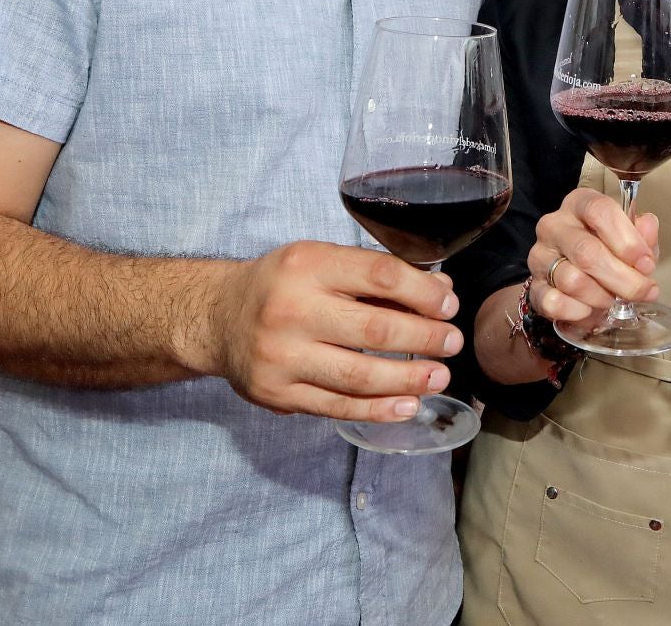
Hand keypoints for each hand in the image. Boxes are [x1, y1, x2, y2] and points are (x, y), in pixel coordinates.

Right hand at [202, 240, 461, 422]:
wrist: (218, 318)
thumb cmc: (284, 284)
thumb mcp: (323, 261)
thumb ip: (379, 276)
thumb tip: (441, 292)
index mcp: (307, 265)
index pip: (379, 275)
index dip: (422, 292)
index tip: (449, 305)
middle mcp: (290, 309)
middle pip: (374, 328)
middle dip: (424, 338)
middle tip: (453, 343)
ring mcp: (281, 356)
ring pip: (358, 375)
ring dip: (408, 379)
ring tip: (440, 377)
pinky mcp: (277, 394)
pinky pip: (336, 407)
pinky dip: (377, 409)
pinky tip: (407, 405)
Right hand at [527, 187, 659, 324]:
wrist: (581, 277)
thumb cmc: (610, 251)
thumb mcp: (633, 239)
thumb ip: (643, 233)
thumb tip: (648, 225)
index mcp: (579, 204)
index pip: (599, 211)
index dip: (627, 240)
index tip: (646, 264)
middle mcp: (554, 225)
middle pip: (587, 252)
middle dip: (623, 279)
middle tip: (642, 292)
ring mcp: (539, 256)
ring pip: (572, 281)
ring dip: (602, 297)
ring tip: (613, 299)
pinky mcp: (533, 287)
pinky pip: (554, 303)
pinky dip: (579, 312)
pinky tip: (590, 309)